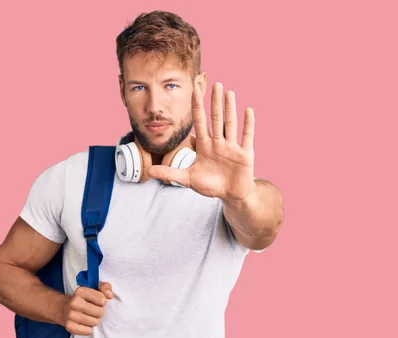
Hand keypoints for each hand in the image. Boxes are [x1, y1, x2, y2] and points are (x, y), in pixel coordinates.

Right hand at [62, 282, 113, 334]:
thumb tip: (110, 296)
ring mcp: (71, 315)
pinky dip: (88, 329)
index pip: (102, 300)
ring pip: (95, 322)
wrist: (64, 308)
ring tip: (88, 316)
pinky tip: (84, 323)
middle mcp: (74, 302)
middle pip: (100, 312)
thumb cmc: (84, 298)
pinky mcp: (70, 327)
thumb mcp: (95, 288)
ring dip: (94, 320)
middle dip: (99, 312)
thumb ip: (105, 287)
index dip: (102, 302)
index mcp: (81, 291)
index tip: (97, 302)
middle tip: (93, 310)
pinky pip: (89, 331)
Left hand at [148, 82, 255, 202]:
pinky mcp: (245, 154)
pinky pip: (247, 137)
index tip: (195, 90)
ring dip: (230, 108)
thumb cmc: (210, 185)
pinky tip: (248, 110)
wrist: (231, 194)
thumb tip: (149, 171)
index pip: (200, 122)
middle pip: (216, 118)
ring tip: (229, 92)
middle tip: (215, 83)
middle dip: (215, 102)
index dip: (197, 106)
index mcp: (204, 146)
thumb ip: (170, 173)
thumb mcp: (188, 179)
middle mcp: (218, 142)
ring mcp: (232, 147)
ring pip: (230, 124)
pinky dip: (248, 124)